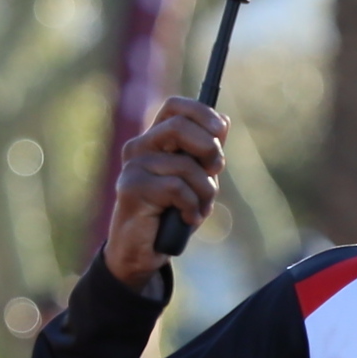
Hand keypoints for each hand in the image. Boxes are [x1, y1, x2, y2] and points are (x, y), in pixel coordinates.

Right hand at [100, 98, 224, 282]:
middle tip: (215, 171)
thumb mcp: (196, 181)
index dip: (201, 112)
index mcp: (154, 140)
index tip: (220, 131)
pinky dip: (192, 206)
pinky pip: (177, 188)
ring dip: (205, 190)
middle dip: (209, 148)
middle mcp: (139, 148)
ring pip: (185, 164)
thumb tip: (223, 121)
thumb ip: (206, 154)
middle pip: (179, 126)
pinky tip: (187, 218)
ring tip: (199, 209)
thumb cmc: (171, 214)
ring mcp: (134, 168)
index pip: (174, 106)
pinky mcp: (132, 190)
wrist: (143, 251)